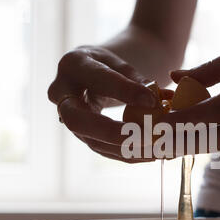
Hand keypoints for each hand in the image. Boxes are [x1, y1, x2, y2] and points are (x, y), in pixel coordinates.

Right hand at [48, 45, 166, 162]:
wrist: (90, 76)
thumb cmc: (110, 67)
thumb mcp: (124, 66)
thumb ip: (139, 82)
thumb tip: (158, 99)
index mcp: (74, 65)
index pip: (98, 79)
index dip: (125, 91)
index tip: (151, 100)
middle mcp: (61, 93)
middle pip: (77, 120)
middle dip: (112, 132)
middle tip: (145, 137)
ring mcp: (66, 119)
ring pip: (91, 141)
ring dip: (125, 149)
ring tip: (156, 149)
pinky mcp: (80, 135)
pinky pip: (101, 149)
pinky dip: (127, 154)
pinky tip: (150, 154)